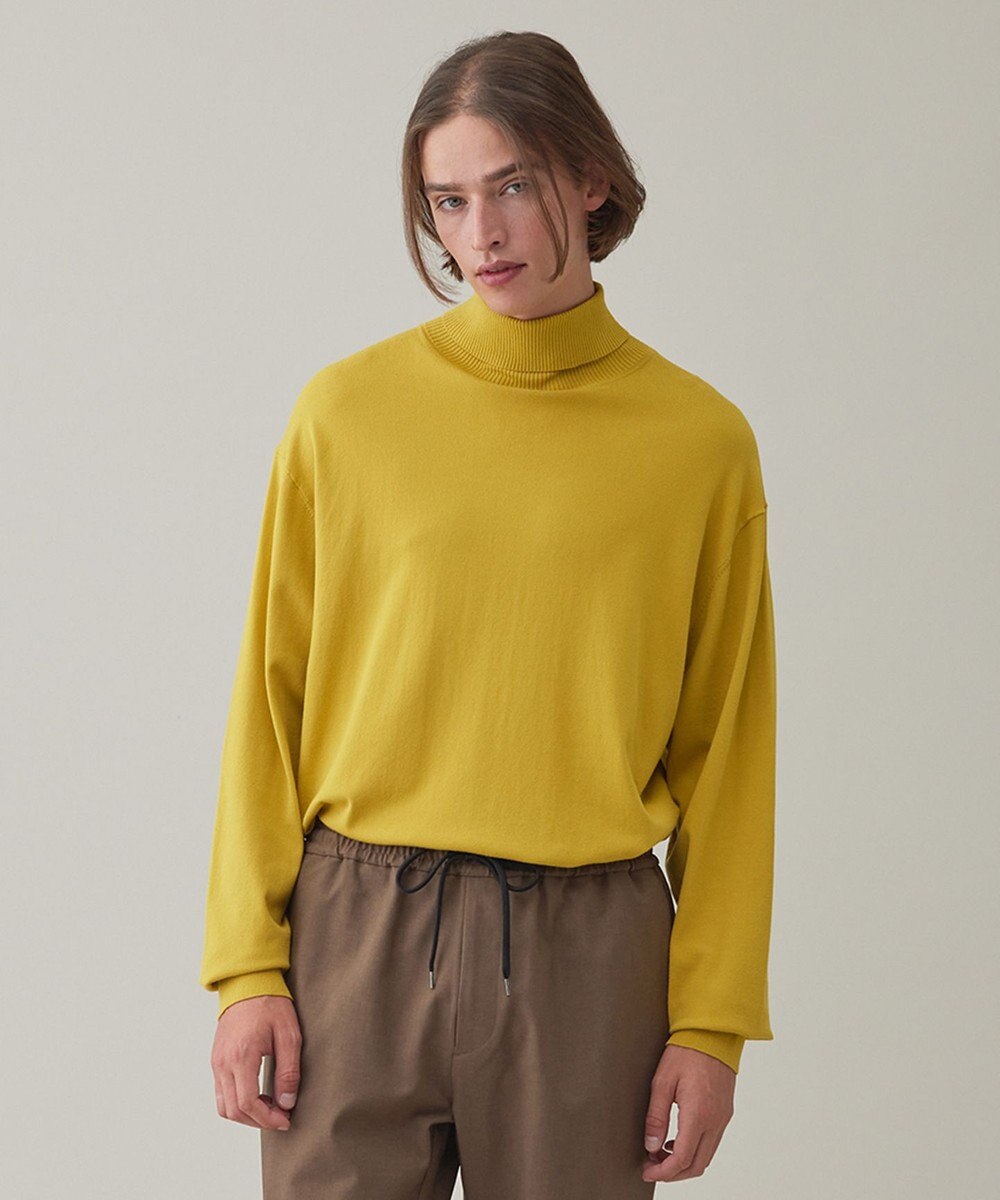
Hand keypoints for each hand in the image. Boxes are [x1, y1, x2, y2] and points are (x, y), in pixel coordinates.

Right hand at [210, 995, 301, 1131]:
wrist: (248, 983)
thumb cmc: (271, 1005)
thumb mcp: (289, 1035)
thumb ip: (288, 1071)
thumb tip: (287, 1103)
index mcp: (242, 1056)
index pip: (248, 1103)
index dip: (267, 1119)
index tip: (286, 1120)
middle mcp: (223, 1063)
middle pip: (234, 1111)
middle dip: (258, 1121)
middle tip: (281, 1117)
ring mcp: (216, 1062)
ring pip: (224, 1106)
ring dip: (246, 1115)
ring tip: (270, 1108)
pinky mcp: (216, 1060)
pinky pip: (221, 1093)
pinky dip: (237, 1103)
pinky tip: (258, 1096)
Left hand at [641, 1043, 734, 1181]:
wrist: (712, 1034)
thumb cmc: (685, 1053)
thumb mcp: (662, 1082)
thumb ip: (656, 1116)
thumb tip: (650, 1146)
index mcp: (698, 1114)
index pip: (682, 1159)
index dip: (663, 1172)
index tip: (647, 1171)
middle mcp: (715, 1121)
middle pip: (697, 1165)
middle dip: (673, 1173)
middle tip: (651, 1167)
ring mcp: (723, 1118)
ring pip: (706, 1157)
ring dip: (684, 1163)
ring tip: (660, 1154)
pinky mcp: (725, 1113)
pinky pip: (711, 1143)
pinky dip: (694, 1150)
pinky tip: (676, 1141)